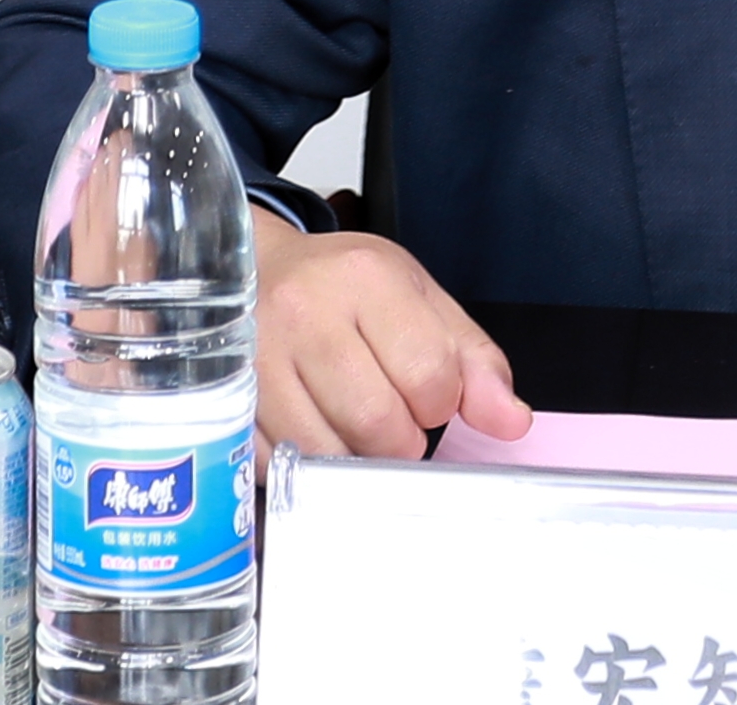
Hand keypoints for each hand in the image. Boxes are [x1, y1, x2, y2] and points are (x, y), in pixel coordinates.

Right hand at [250, 208, 532, 458]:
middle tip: (392, 418)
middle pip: (378, 423)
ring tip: (353, 425)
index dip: (441, 402)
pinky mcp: (224, 400)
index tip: (427, 394)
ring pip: (328, 453)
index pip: (430, 377)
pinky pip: (280, 466)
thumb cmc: (343, 289)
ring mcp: (255, 359)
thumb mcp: (420, 301)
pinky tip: (313, 431)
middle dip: (400, 439)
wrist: (257, 270)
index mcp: (366, 279)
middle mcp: (305, 314)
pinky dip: (307, 465)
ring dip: (354, 458)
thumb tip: (512, 422)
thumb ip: (473, 361)